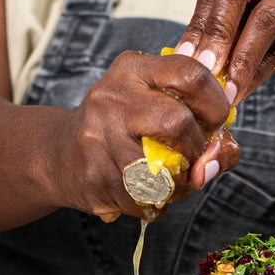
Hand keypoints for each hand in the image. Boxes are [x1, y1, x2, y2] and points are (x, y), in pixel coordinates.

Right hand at [49, 49, 239, 221]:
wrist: (57, 153)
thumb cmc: (123, 127)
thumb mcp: (156, 105)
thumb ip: (202, 124)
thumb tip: (216, 158)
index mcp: (133, 69)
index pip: (190, 74)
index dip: (216, 104)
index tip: (216, 122)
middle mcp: (111, 96)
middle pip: (176, 123)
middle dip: (197, 149)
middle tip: (193, 158)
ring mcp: (97, 136)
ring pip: (161, 174)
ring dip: (176, 187)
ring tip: (168, 182)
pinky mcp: (92, 174)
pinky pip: (141, 200)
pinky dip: (152, 204)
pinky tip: (142, 193)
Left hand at [175, 0, 274, 100]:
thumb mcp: (267, 10)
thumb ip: (234, 27)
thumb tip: (193, 65)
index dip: (197, 25)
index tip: (180, 59)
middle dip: (212, 37)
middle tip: (197, 74)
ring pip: (261, 14)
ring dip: (238, 56)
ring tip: (222, 88)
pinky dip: (262, 65)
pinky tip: (246, 86)